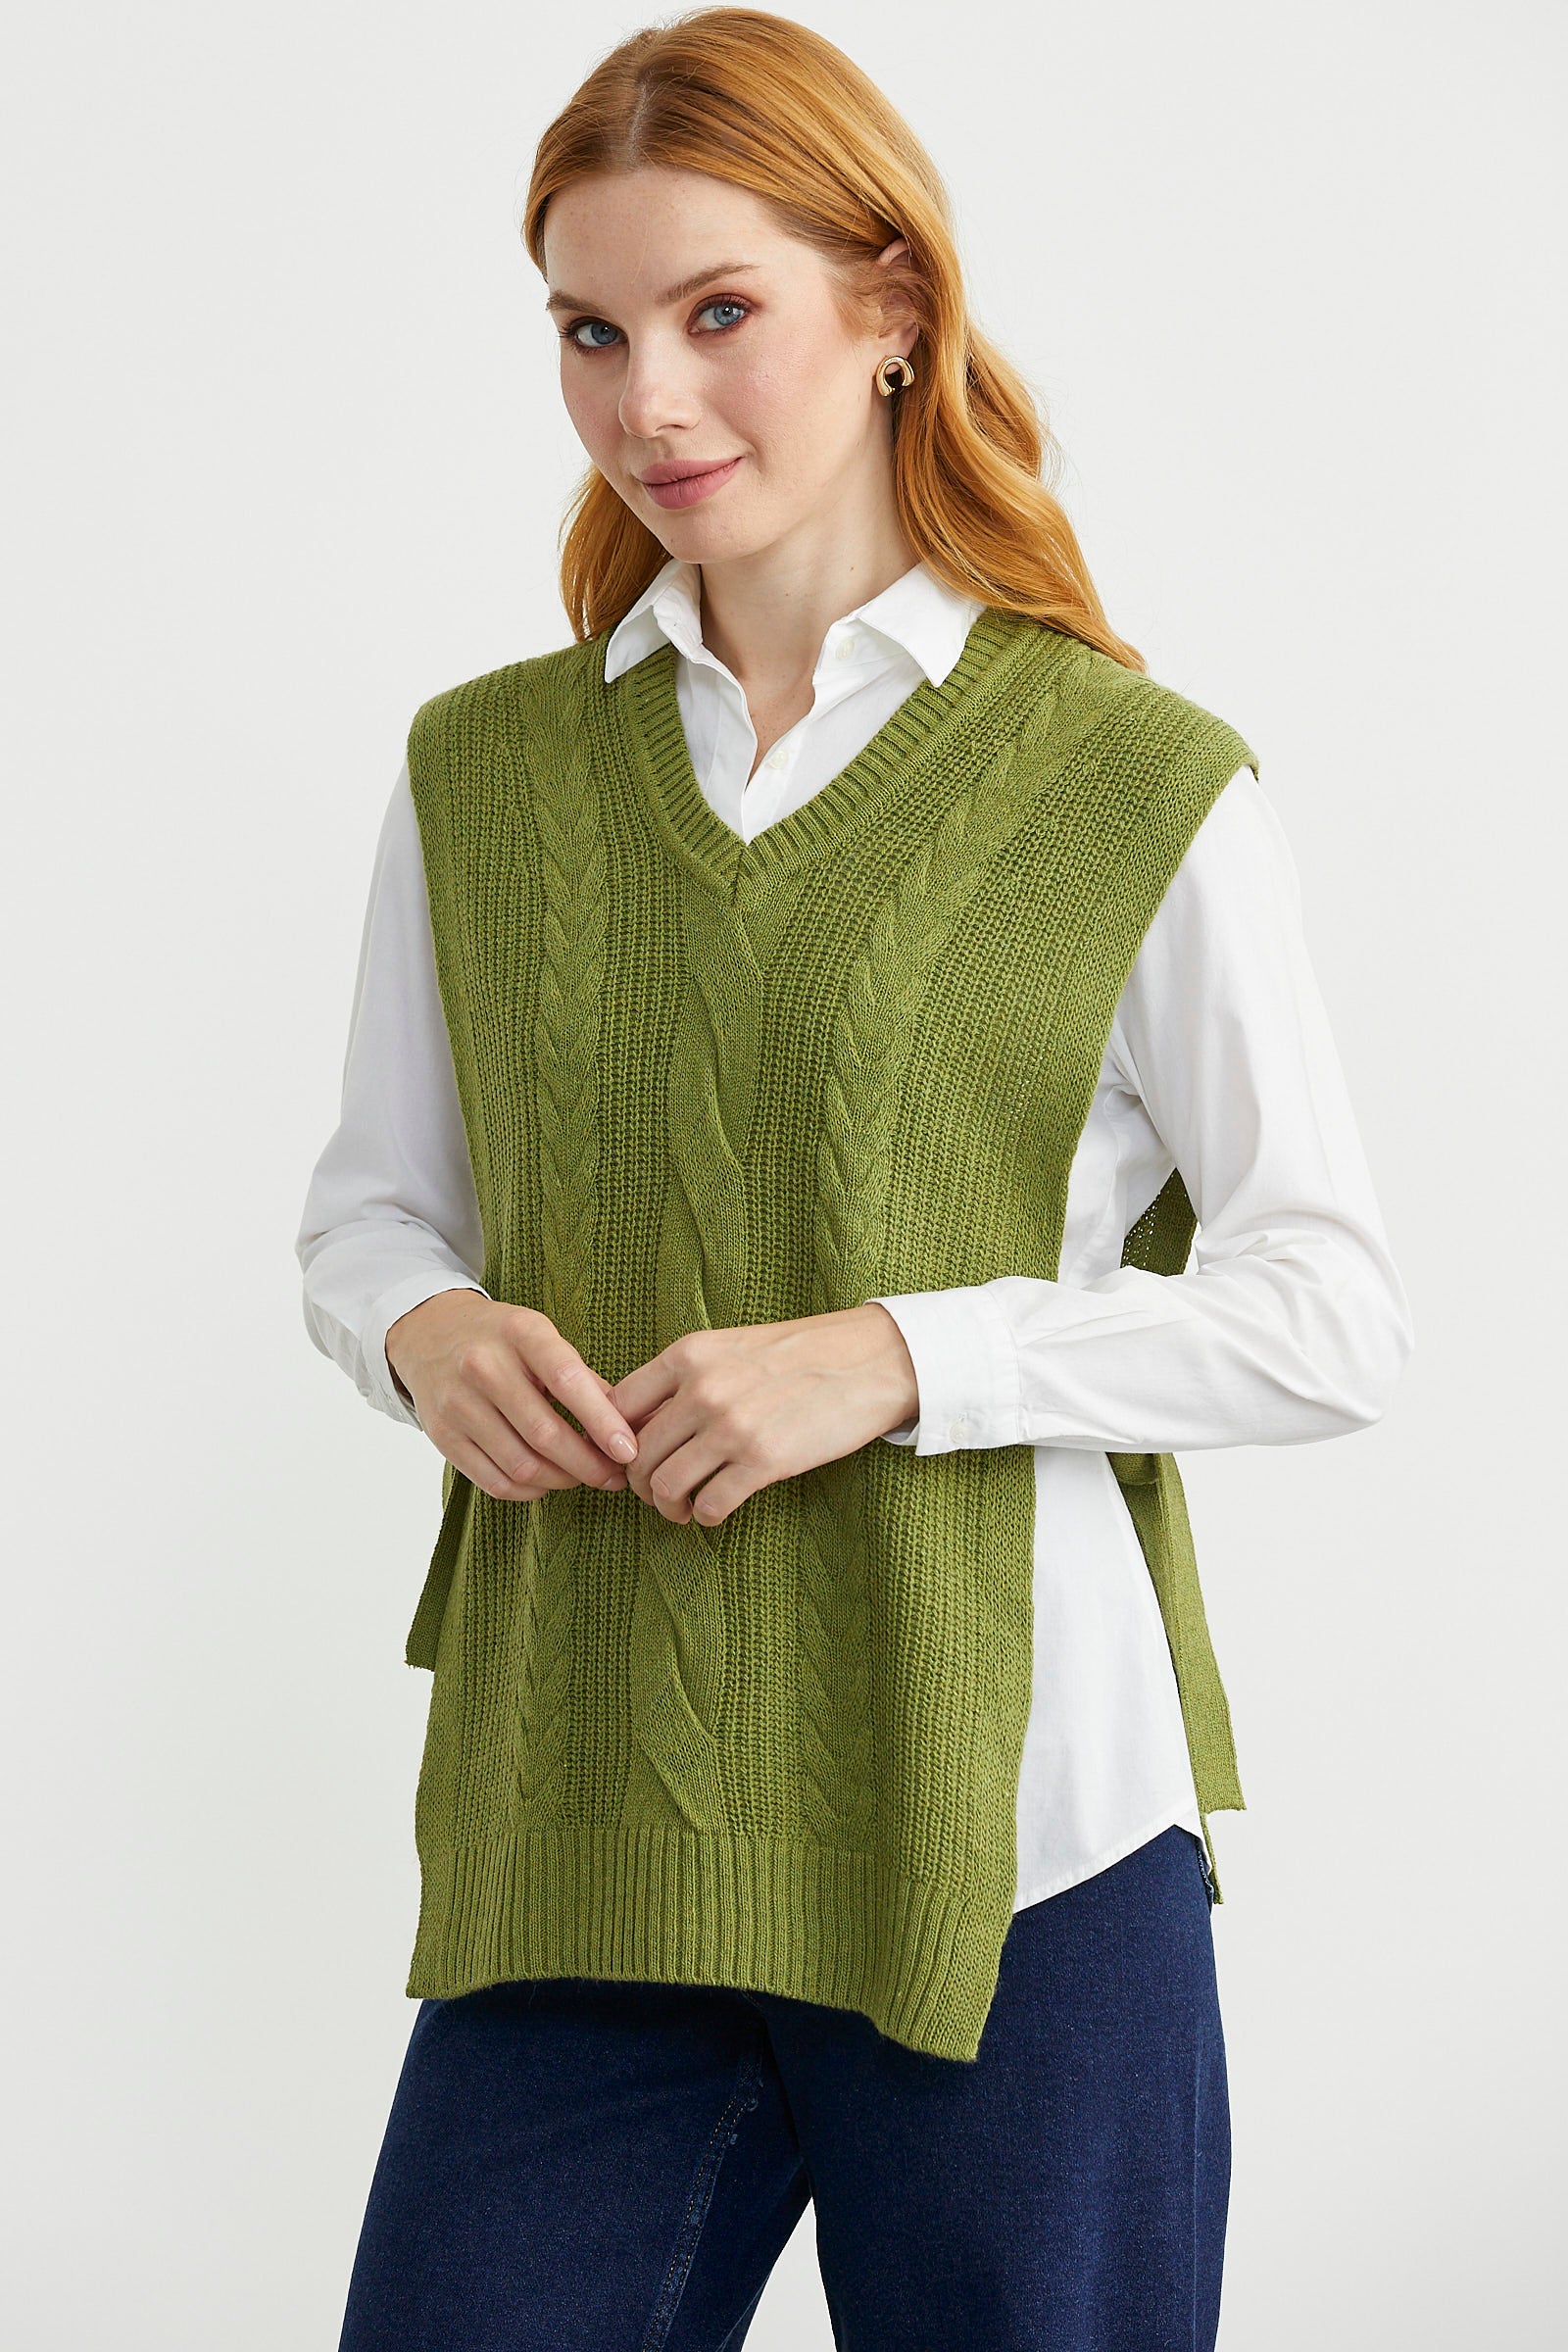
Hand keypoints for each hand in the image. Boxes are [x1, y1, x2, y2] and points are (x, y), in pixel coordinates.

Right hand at [385, 1290, 639, 1503]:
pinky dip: (529, 1491)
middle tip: (615, 1476)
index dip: (602, 1422)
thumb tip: (632, 1423)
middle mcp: (484, 1366)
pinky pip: (494, 1481)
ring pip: (522, 1466)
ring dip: (562, 1481)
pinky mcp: (442, 1435)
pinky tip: (546, 1482)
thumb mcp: (542, 1338)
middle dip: (589, 1466)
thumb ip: (584, 1378)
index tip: (629, 1452)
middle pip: (545, 1434)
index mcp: (521, 1333)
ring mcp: (458, 1403)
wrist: (429, 1333)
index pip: (567, 1382)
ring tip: (583, 1478)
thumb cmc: (502, 1338)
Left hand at [607, 1303, 918, 1526]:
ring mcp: (730, 1427)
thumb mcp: (731, 1347)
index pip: (617, 1405)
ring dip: (666, 1506)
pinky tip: (713, 1510)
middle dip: (640, 1483)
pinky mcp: (763, 1461)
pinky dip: (703, 1516)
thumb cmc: (800, 1354)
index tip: (627, 1457)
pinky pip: (708, 1506)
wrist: (869, 1361)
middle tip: (656, 1492)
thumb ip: (686, 1377)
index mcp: (688, 1354)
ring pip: (664, 1485)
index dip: (613, 1440)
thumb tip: (639, 1421)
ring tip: (681, 1507)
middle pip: (636, 1453)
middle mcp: (701, 1389)